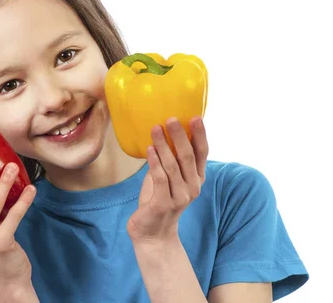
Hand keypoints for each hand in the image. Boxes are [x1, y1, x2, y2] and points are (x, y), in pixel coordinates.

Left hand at [127, 116, 207, 242]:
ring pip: (173, 166)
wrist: (152, 233)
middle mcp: (192, 187)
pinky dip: (155, 162)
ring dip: (163, 145)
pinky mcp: (164, 204)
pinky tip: (149, 149)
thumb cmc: (158, 200)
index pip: (202, 153)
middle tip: (171, 119)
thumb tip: (162, 131)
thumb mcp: (167, 177)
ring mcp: (180, 197)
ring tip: (155, 129)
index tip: (195, 117)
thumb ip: (168, 159)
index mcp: (196, 178)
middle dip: (180, 136)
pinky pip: (160, 179)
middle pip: (188, 157)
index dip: (200, 135)